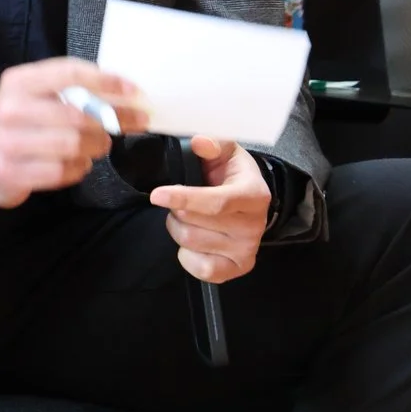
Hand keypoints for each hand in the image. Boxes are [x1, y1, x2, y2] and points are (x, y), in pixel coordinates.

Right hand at [0, 57, 149, 207]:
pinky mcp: (11, 173)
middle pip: (78, 115)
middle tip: (134, 123)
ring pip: (74, 145)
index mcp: (18, 82)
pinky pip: (63, 172)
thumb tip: (124, 94)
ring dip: (97, 146)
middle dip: (114, 120)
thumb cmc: (20, 124)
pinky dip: (79, 168)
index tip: (134, 91)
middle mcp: (10, 109)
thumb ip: (70, 91)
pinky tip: (76, 163)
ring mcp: (8, 143)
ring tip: (99, 145)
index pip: (69, 74)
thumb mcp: (35, 97)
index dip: (106, 81)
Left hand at [150, 136, 268, 284]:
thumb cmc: (232, 173)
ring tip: (188, 216)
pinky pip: (200, 269)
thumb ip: (212, 141)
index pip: (215, 202)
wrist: (251, 198)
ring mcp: (246, 249)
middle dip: (176, 209)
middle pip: (194, 223)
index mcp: (253, 194)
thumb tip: (198, 142)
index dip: (184, 198)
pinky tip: (195, 239)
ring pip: (191, 243)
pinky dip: (188, 255)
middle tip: (179, 199)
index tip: (157, 195)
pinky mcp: (238, 268)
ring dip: (178, 228)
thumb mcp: (226, 150)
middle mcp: (253, 225)